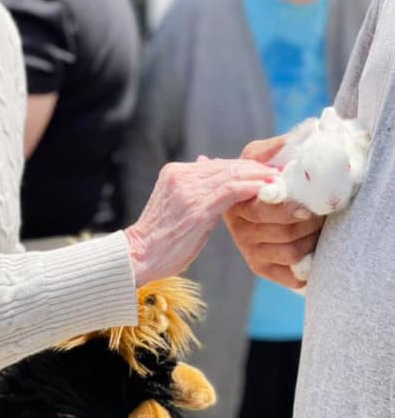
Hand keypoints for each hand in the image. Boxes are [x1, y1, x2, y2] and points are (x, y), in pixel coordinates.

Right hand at [125, 157, 275, 285]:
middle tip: (277, 171)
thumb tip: (208, 162)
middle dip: (253, 168)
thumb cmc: (161, 236)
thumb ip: (193, 186)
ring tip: (277, 178)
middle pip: (225, 165)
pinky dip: (250, 187)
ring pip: (230, 174)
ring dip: (257, 175)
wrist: (140, 255)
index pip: (216, 164)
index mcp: (174, 172)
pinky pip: (229, 190)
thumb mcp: (176, 204)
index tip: (263, 170)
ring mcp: (187, 189)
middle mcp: (180, 175)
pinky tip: (265, 189)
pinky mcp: (196, 207)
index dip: (242, 166)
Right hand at [224, 135, 323, 287]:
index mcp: (236, 202)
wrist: (257, 202)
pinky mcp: (260, 268)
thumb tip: (297, 137)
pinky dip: (307, 263)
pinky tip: (310, 248)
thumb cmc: (261, 177)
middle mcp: (238, 229)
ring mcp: (248, 250)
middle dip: (310, 220)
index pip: (262, 210)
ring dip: (313, 238)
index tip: (306, 203)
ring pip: (291, 250)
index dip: (287, 209)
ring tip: (318, 225)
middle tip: (320, 210)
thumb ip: (273, 148)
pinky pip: (291, 274)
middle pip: (283, 231)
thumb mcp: (260, 157)